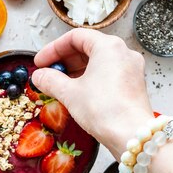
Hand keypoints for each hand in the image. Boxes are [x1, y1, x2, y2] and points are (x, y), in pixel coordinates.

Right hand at [31, 29, 152, 158]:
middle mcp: (123, 53)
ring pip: (98, 61)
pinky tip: (77, 93)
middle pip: (87, 47)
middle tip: (47, 73)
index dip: (53, 49)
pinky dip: (90, 79)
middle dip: (64, 60)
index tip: (40, 62)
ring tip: (59, 85)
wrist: (132, 135)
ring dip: (75, 71)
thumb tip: (39, 76)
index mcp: (109, 46)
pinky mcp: (133, 84)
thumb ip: (50, 80)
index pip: (75, 37)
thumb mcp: (69, 93)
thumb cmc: (104, 110)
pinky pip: (107, 74)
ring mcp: (131, 69)